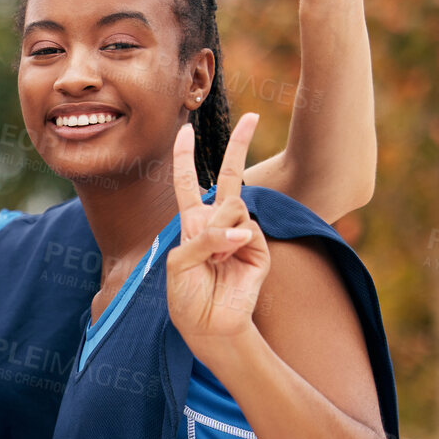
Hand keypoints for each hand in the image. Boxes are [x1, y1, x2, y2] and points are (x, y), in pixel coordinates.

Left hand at [168, 115, 268, 353]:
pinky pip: (244, 227)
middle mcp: (218, 223)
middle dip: (240, 144)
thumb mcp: (179, 262)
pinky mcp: (259, 247)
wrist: (208, 324)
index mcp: (193, 222)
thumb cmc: (186, 295)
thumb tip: (240, 228)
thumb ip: (202, 238)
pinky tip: (228, 257)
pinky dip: (232, 239)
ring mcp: (241, 233)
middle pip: (230, 176)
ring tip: (214, 256)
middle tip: (252, 115)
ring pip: (232, 205)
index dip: (187, 157)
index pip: (189, 183)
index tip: (187, 130)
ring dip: (219, 226)